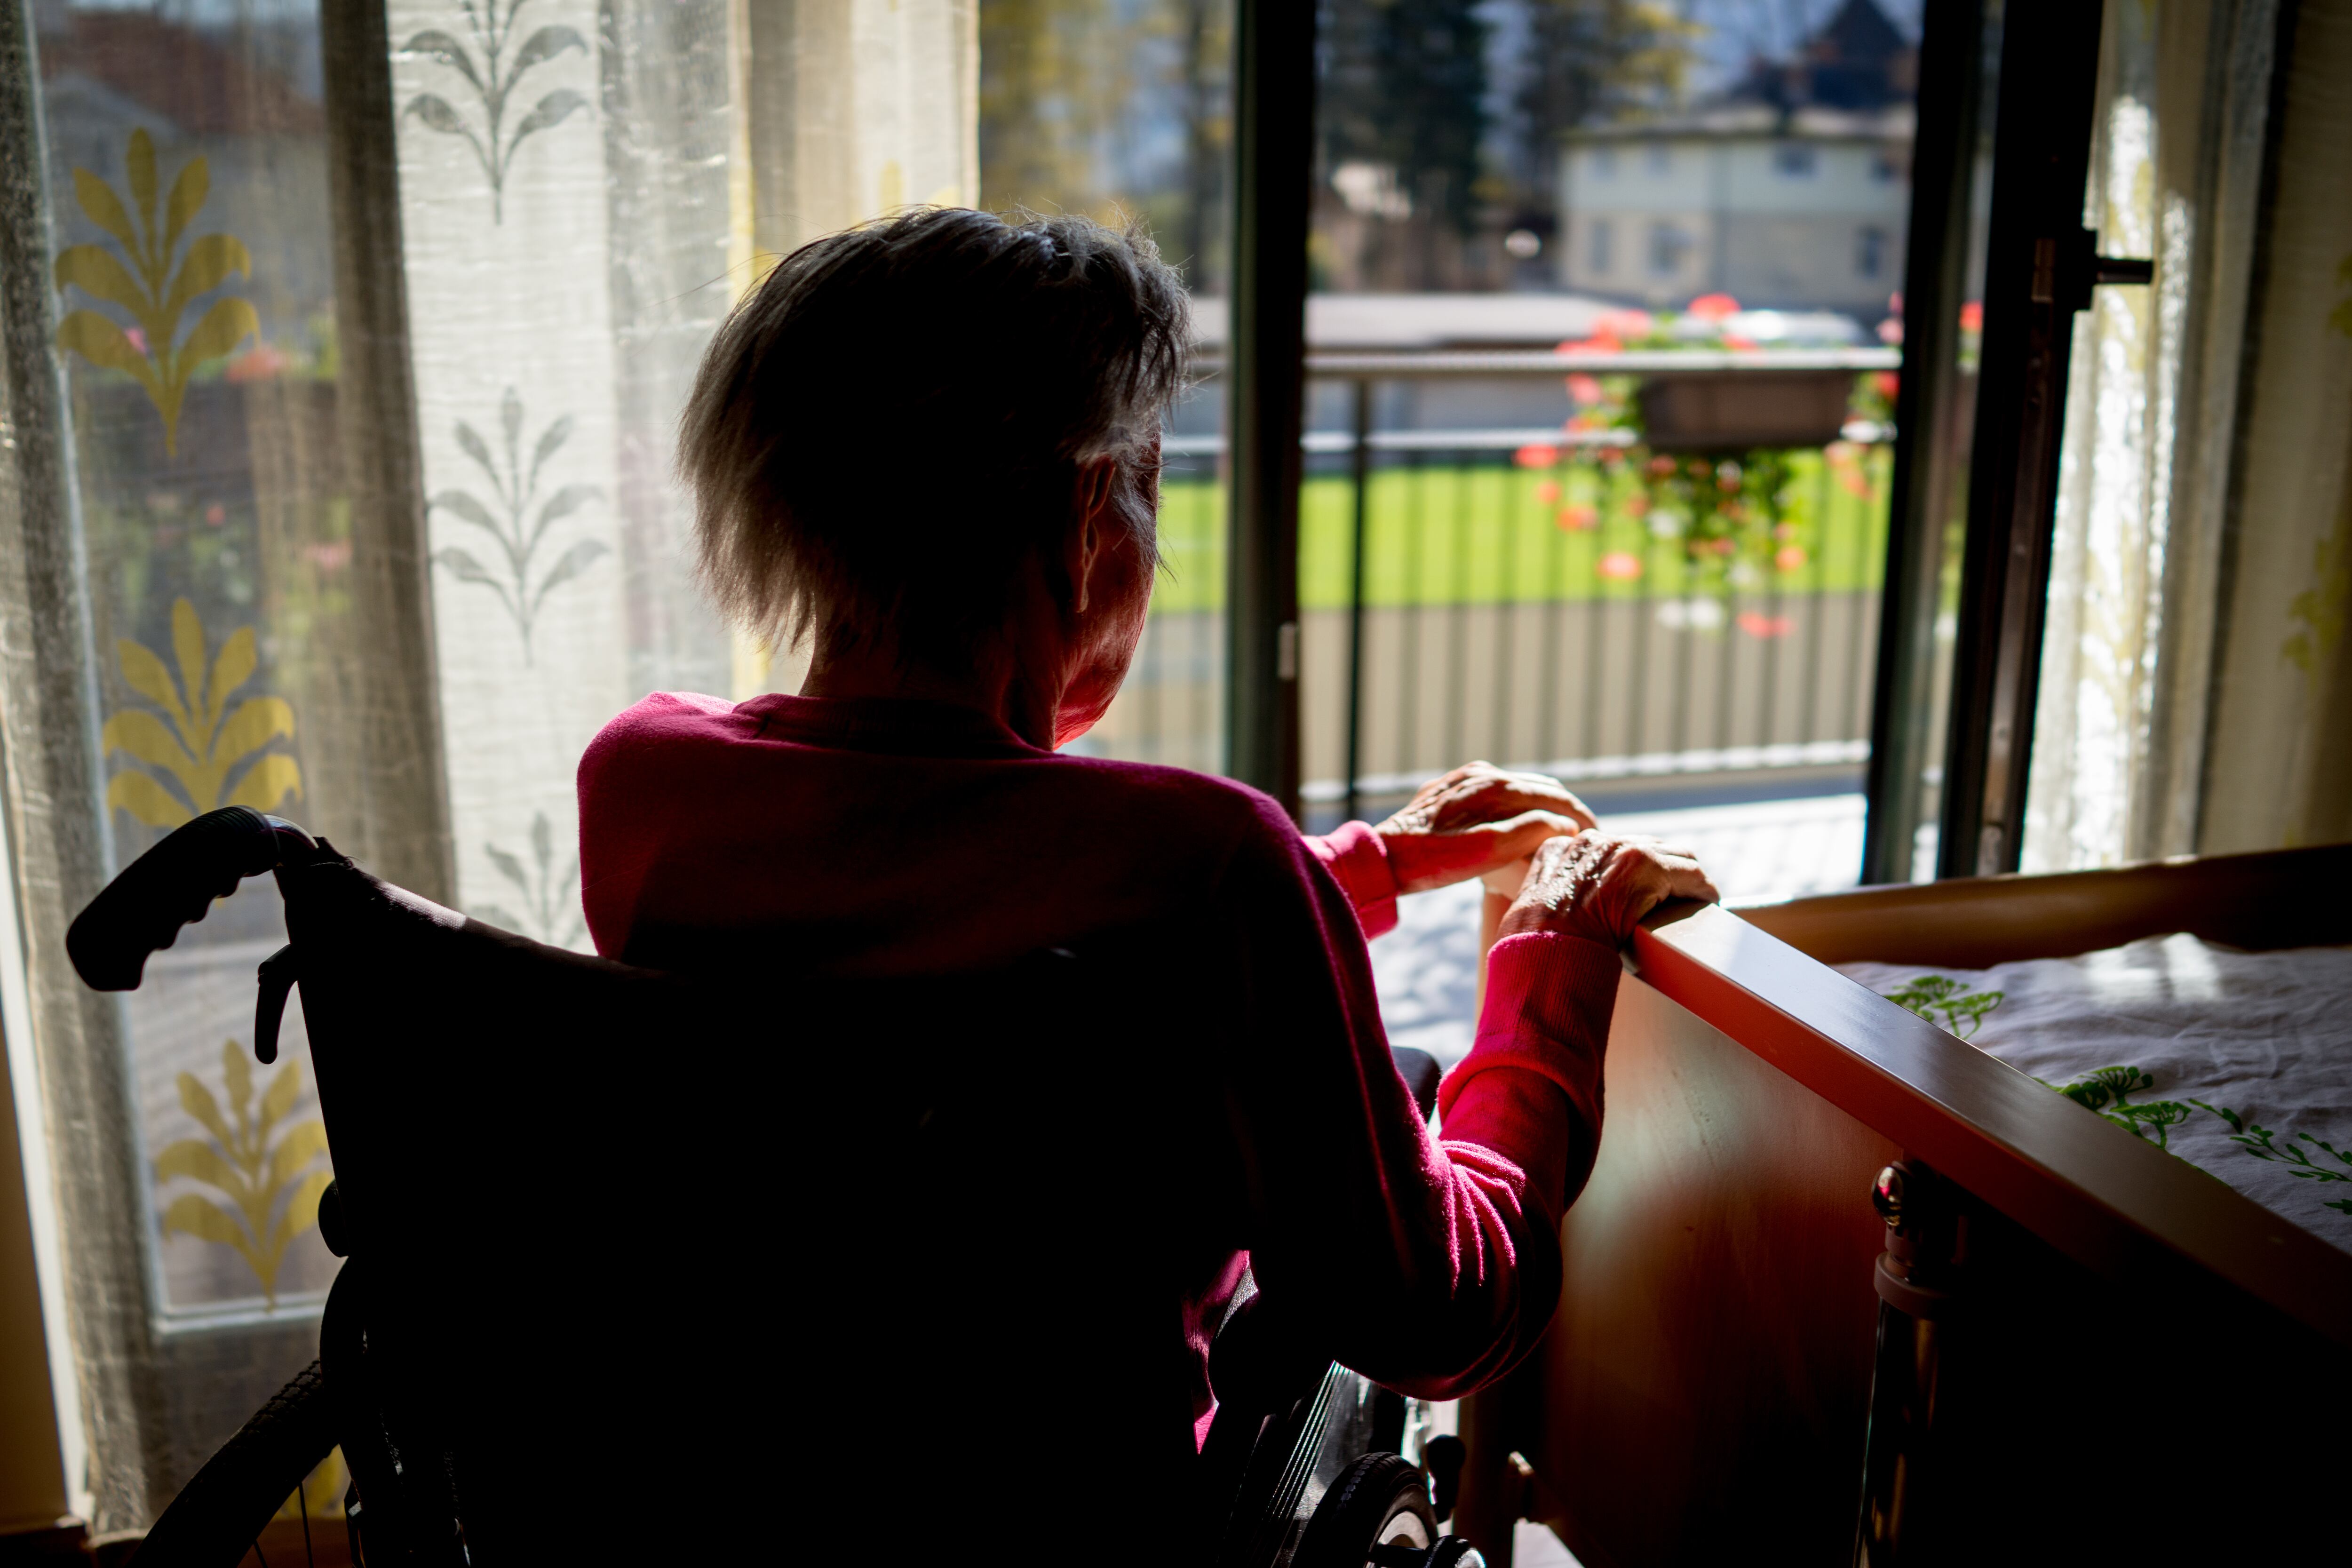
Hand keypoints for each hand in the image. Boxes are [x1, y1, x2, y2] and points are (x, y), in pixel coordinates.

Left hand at [1373, 761, 1598, 895]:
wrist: (1380, 858)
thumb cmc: (1430, 862)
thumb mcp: (1485, 852)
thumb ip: (1527, 832)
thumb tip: (1561, 824)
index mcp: (1493, 786)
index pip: (1551, 796)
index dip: (1579, 817)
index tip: (1597, 836)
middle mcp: (1481, 774)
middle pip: (1538, 787)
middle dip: (1566, 809)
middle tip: (1588, 833)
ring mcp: (1465, 780)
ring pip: (1519, 788)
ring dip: (1545, 806)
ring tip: (1563, 829)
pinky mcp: (1451, 790)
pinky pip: (1498, 793)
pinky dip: (1521, 805)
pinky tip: (1525, 821)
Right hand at [1495, 833, 1718, 949]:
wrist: (1543, 952)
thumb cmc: (1535, 946)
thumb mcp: (1533, 909)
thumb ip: (1551, 895)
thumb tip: (1569, 912)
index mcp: (1561, 850)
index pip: (1609, 850)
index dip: (1631, 871)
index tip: (1641, 891)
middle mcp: (1592, 842)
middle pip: (1646, 846)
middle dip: (1664, 871)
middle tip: (1675, 898)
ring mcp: (1621, 850)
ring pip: (1674, 855)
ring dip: (1685, 879)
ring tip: (1694, 901)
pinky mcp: (1648, 867)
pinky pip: (1691, 874)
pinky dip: (1702, 890)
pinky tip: (1708, 903)